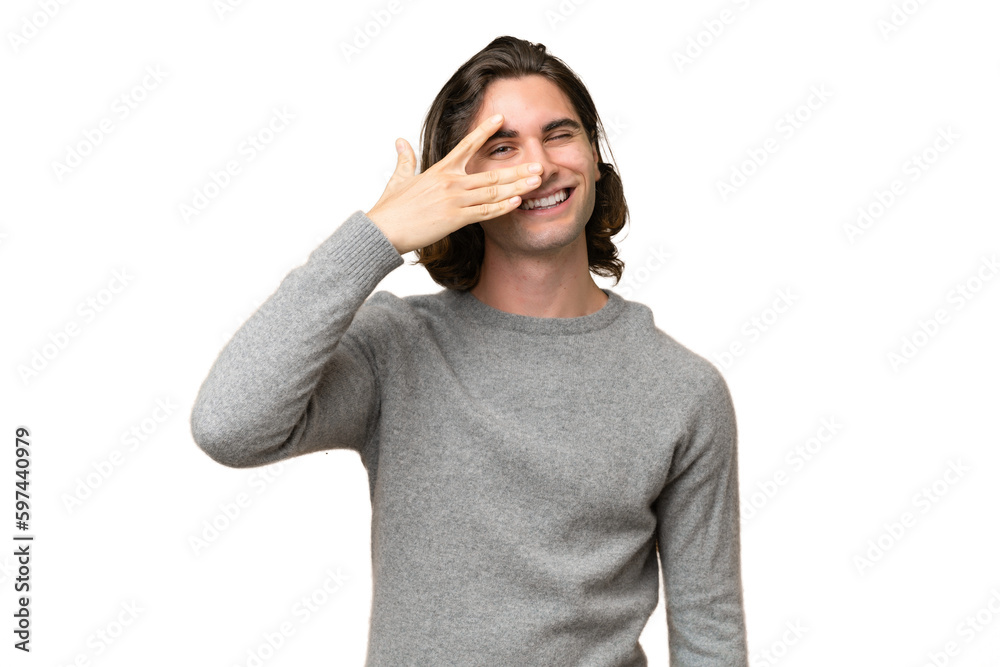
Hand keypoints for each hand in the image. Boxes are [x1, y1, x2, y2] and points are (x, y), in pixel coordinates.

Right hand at [366, 114, 542, 254]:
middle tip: (538, 166)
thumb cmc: (390, 207)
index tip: (500, 119)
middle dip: (518, 170)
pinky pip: (484, 213)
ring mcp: (454, 201)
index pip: (466, 144)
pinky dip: (502, 208)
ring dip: (517, 187)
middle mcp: (451, 182)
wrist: (383, 229)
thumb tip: (400, 141)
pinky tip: (517, 202)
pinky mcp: (454, 219)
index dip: (485, 130)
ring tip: (537, 182)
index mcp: (439, 169)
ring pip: (493, 193)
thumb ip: (405, 159)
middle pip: (491, 174)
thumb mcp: (398, 179)